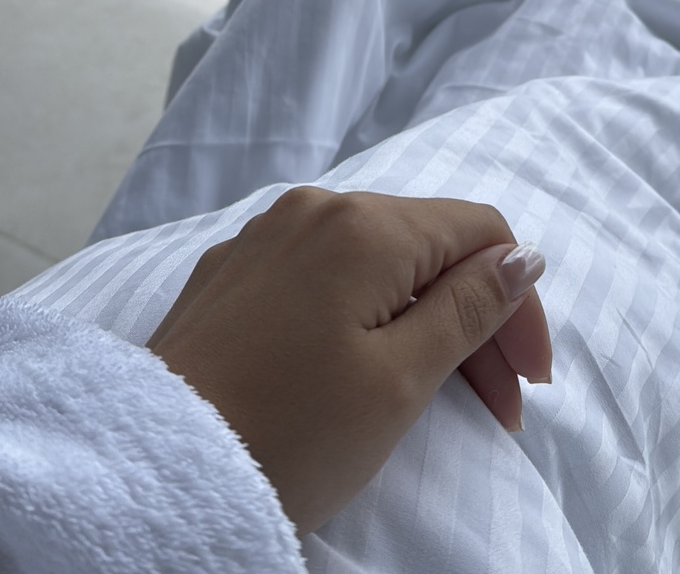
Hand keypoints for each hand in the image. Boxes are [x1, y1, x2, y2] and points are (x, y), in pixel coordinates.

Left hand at [147, 187, 551, 534]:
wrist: (150, 470)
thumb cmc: (288, 434)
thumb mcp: (400, 379)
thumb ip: (469, 306)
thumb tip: (523, 254)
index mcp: (364, 225)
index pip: (480, 233)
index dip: (519, 301)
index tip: (529, 383)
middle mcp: (315, 209)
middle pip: (429, 247)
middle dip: (475, 320)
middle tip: (499, 410)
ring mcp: (267, 236)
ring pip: (377, 262)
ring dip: (424, 321)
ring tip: (444, 398)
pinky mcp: (233, 271)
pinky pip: (323, 276)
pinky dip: (364, 317)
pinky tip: (365, 371)